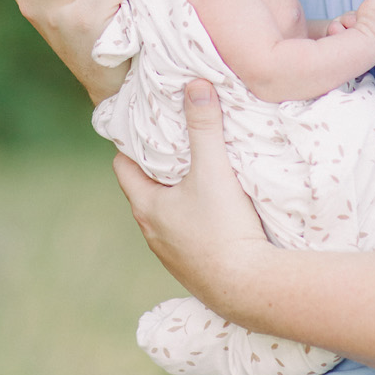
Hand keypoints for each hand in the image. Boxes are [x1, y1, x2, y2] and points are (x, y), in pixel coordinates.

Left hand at [112, 80, 270, 321]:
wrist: (250, 289)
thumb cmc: (224, 228)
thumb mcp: (213, 170)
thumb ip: (204, 126)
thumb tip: (195, 85)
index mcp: (146, 206)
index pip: (123, 167)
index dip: (131, 144)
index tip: (146, 125)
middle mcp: (152, 232)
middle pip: (145, 189)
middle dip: (158, 165)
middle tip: (176, 139)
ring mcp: (172, 254)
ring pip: (166, 213)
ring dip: (177, 194)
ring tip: (197, 171)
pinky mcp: (194, 269)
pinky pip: (186, 234)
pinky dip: (194, 217)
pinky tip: (216, 211)